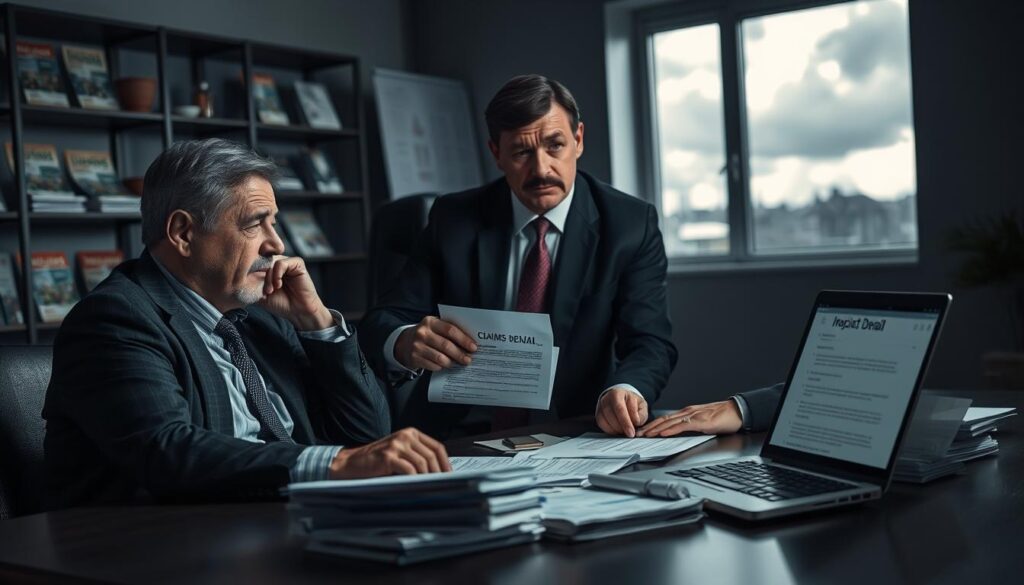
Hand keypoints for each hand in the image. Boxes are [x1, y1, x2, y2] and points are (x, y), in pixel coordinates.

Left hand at [257, 255, 332, 330]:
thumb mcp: (259, 294)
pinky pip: (281, 263)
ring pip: (270, 262)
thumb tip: (239, 275)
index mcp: (269, 268)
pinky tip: (278, 285)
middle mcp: (277, 263)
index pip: (254, 262)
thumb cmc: (281, 304)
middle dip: (259, 276)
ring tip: (270, 291)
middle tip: (263, 292)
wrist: (299, 312)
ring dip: (268, 278)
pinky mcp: (297, 263)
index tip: (250, 286)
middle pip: (261, 261)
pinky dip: (277, 274)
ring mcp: (287, 262)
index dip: (250, 272)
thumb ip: (251, 283)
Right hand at [329, 427, 451, 478]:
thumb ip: (416, 456)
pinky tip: (417, 487)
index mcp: (410, 433)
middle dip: (439, 473)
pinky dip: (415, 480)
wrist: (350, 463)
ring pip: (422, 463)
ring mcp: (396, 445)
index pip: (437, 447)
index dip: (446, 463)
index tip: (450, 476)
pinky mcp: (388, 456)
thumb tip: (438, 473)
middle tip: (442, 486)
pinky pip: (409, 470)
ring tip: (431, 489)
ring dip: (428, 478)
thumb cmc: (375, 461)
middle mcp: (405, 436)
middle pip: (431, 455)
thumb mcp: (399, 452)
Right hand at [394, 316, 476, 370]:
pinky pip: (433, 365)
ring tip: (458, 363)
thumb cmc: (427, 334)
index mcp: (431, 322)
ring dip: (452, 362)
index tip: (473, 347)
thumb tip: (469, 342)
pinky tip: (445, 365)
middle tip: (469, 359)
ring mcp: (417, 346)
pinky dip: (442, 366)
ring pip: (440, 358)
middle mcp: (422, 333)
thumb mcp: (435, 327)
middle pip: (446, 345)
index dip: (464, 339)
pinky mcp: (415, 358)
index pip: (450, 330)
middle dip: (460, 354)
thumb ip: (449, 331)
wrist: (404, 343)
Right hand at [596, 388, 648, 437]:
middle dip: (621, 427)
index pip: (620, 408)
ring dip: (616, 429)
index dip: (626, 422)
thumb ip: (641, 414)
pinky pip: (602, 425)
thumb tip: (635, 423)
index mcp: (618, 393)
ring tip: (625, 431)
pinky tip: (618, 431)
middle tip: (630, 434)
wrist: (622, 399)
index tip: (632, 432)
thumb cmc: (632, 403)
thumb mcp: (641, 405)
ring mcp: (600, 406)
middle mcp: (607, 399)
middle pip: (611, 415)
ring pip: (605, 421)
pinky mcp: (598, 414)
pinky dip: (610, 430)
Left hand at [637, 400, 742, 436]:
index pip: (666, 419)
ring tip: (645, 434)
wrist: (738, 412)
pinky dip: (670, 430)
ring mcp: (693, 416)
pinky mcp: (700, 422)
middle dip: (650, 427)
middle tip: (637, 433)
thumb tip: (681, 433)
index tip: (644, 431)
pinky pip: (682, 426)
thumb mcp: (703, 422)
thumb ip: (692, 426)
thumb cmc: (723, 417)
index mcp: (688, 413)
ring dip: (656, 429)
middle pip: (664, 419)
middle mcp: (688, 412)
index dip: (654, 425)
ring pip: (670, 422)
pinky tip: (663, 433)